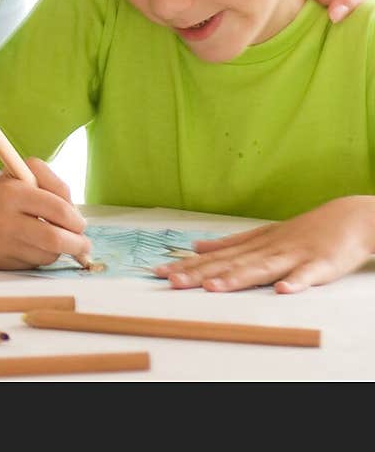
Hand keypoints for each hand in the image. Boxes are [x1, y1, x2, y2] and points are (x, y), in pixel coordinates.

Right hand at [0, 157, 89, 270]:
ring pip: (44, 256)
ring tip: (53, 238)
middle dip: (76, 244)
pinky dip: (39, 256)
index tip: (81, 224)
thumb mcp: (30, 172)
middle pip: (53, 240)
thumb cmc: (9, 186)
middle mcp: (1, 219)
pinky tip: (32, 244)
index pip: (57, 210)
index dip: (76, 220)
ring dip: (57, 250)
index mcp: (11, 193)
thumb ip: (58, 187)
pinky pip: (30, 265)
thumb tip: (77, 220)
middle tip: (84, 245)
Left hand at [153, 197, 374, 292]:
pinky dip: (295, 282)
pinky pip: (307, 275)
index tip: (161, 273)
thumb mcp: (263, 234)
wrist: (348, 219)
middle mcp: (268, 248)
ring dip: (238, 278)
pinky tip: (282, 290)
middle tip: (173, 281)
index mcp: (255, 244)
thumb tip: (198, 245)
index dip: (189, 265)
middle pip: (231, 263)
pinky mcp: (319, 264)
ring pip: (262, 268)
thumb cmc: (303, 231)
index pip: (217, 256)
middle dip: (201, 273)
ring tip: (214, 287)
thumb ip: (231, 243)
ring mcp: (293, 255)